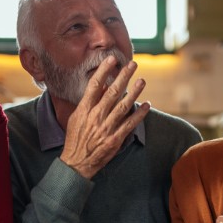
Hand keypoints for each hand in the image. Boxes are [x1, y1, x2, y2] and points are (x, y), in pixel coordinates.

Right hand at [60, 56, 149, 178]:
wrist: (76, 163)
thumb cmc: (75, 139)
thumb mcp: (77, 118)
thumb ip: (89, 102)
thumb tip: (103, 87)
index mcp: (84, 109)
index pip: (95, 85)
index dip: (104, 70)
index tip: (112, 59)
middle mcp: (96, 116)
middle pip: (112, 92)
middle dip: (124, 76)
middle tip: (133, 64)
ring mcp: (106, 128)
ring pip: (123, 106)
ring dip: (134, 92)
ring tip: (142, 81)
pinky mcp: (115, 139)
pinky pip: (130, 124)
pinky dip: (139, 114)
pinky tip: (146, 105)